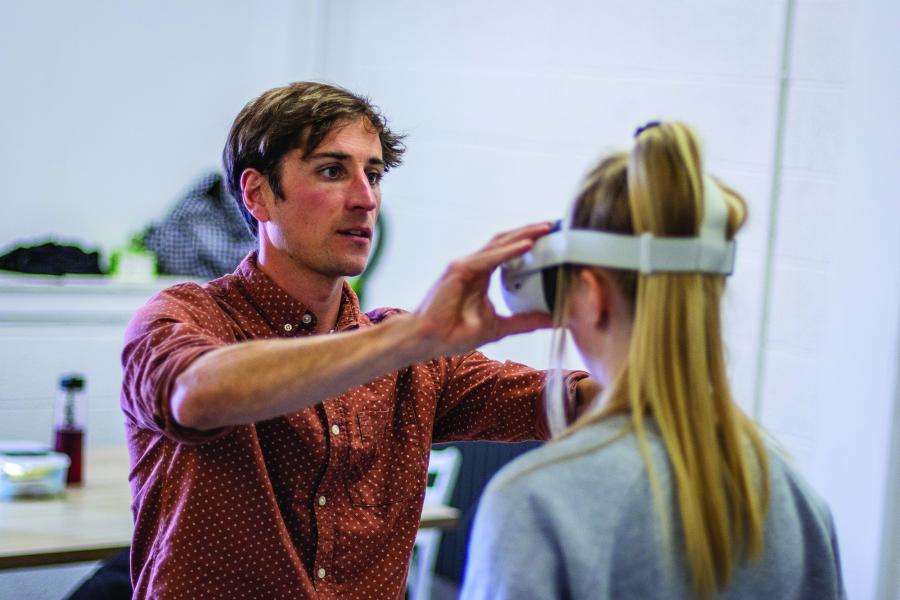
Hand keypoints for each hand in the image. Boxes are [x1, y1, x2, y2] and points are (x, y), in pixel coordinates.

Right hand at [413, 222, 553, 358]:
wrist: (428, 340)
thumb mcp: (499, 326)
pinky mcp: (458, 270)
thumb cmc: (455, 333)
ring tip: (546, 228)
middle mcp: (474, 265)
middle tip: (557, 225)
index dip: (531, 241)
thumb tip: (554, 320)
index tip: (555, 238)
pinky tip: (527, 245)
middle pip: (507, 241)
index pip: (510, 251)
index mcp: (482, 274)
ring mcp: (465, 265)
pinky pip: (488, 258)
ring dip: (524, 234)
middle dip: (531, 231)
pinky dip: (508, 251)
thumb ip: (525, 321)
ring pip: (499, 244)